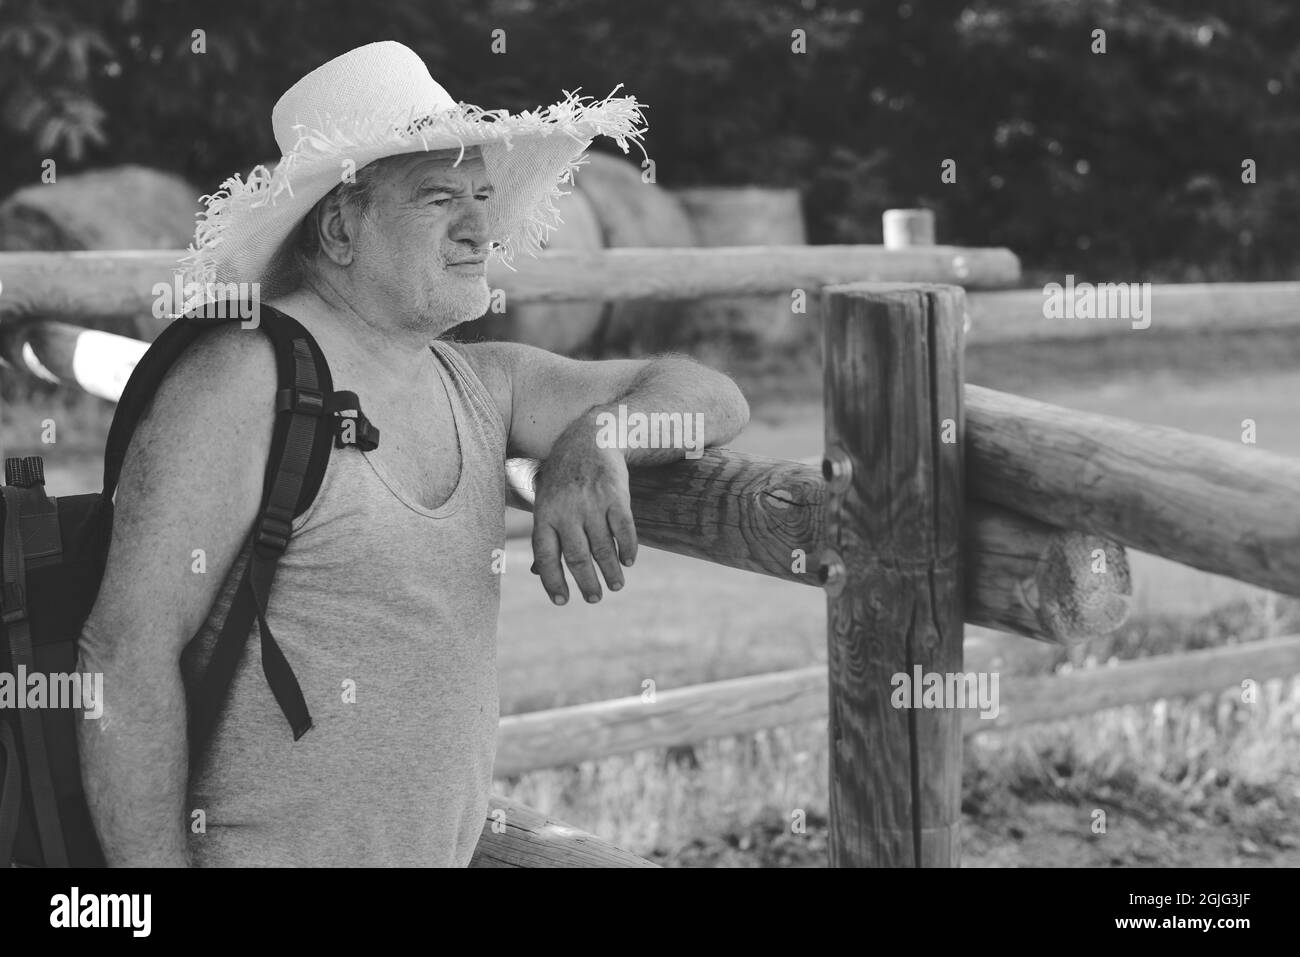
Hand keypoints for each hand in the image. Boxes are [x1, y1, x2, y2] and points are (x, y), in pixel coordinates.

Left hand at [530, 430, 636, 604]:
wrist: (589, 439)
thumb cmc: (563, 478)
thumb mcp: (546, 502)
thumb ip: (546, 536)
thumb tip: (539, 574)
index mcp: (544, 514)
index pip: (546, 556)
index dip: (553, 581)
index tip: (563, 601)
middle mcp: (567, 511)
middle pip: (577, 557)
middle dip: (587, 583)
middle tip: (595, 599)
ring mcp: (593, 503)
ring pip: (603, 548)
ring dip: (610, 571)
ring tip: (616, 585)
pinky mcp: (616, 496)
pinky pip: (624, 530)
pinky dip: (628, 549)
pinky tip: (629, 561)